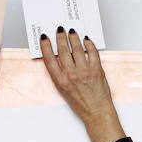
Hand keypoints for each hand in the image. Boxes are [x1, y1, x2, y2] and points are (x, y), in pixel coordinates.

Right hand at [39, 27, 122, 141]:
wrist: (96, 112)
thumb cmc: (80, 104)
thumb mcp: (64, 90)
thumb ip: (60, 74)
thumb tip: (59, 57)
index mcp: (60, 81)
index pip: (49, 59)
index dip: (45, 46)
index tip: (44, 38)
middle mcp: (71, 75)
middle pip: (63, 50)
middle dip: (60, 37)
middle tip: (59, 29)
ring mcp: (85, 72)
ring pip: (77, 48)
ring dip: (74, 38)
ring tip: (72, 31)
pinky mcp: (97, 70)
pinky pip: (92, 52)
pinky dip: (89, 44)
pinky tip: (87, 40)